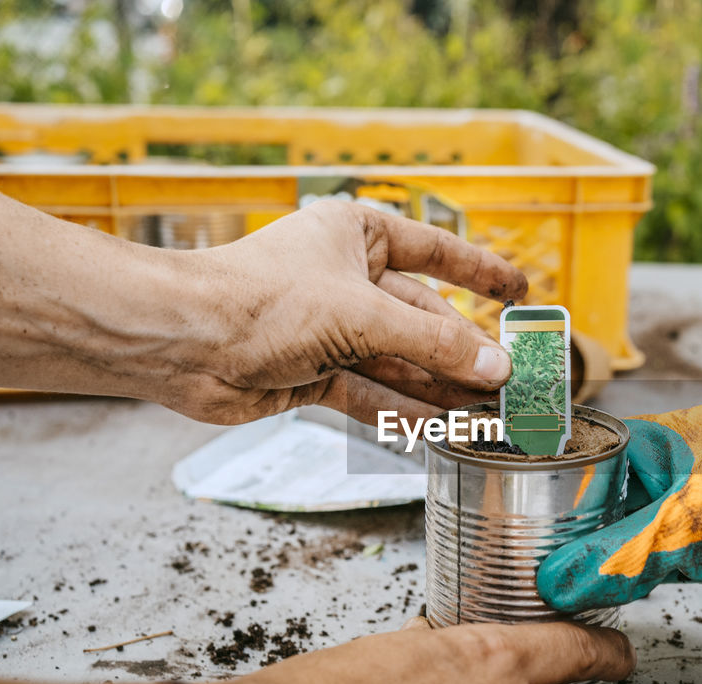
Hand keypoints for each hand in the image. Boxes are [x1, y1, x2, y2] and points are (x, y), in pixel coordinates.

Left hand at [163, 199, 526, 423]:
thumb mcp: (363, 315)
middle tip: (508, 383)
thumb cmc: (261, 300)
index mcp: (357, 235)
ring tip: (487, 415)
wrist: (182, 343)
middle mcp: (346, 279)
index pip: (436, 250)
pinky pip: (371, 392)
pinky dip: (402, 411)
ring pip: (399, 361)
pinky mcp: (312, 373)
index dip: (481, 271)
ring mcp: (329, 329)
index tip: (520, 290)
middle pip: (421, 318)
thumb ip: (434, 346)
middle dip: (463, 354)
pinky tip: (440, 430)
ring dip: (440, 389)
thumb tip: (495, 368)